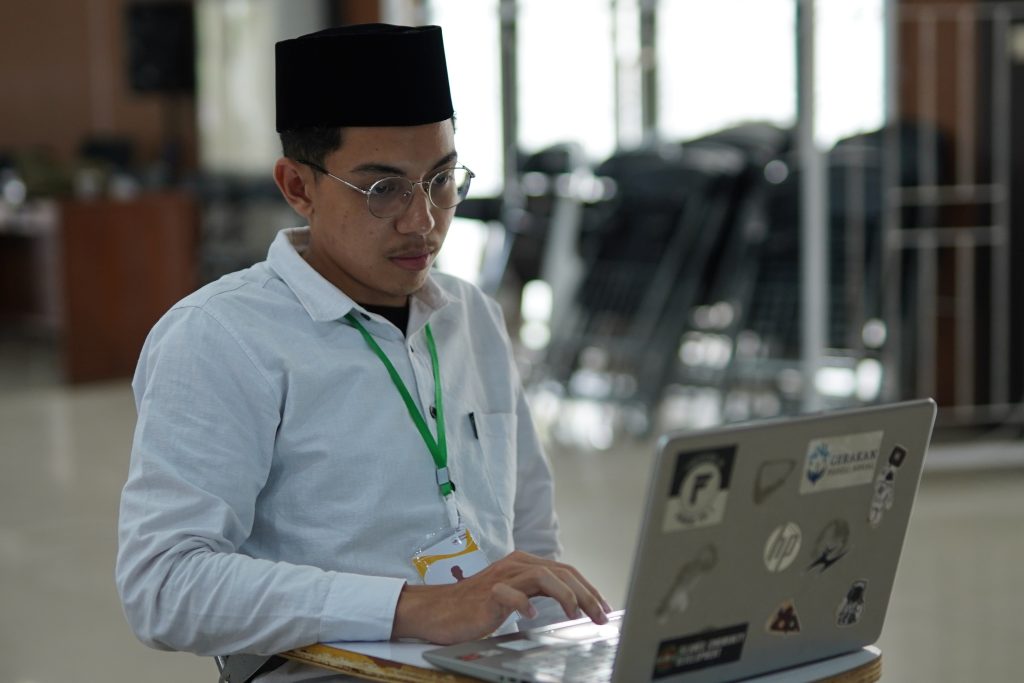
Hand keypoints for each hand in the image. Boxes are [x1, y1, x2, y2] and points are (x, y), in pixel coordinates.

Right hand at [391, 550, 611, 644]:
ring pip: (543, 576)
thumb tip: (571, 604)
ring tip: (575, 614)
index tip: (604, 608)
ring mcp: (502, 577)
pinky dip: (524, 604)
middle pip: (561, 571)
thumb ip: (536, 592)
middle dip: (586, 594)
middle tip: (601, 616)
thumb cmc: (475, 606)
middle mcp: (516, 565)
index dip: (589, 588)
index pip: (566, 571)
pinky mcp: (488, 593)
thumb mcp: (513, 595)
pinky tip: (532, 616)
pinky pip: (510, 594)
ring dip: (565, 595)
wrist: (437, 610)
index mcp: (524, 564)